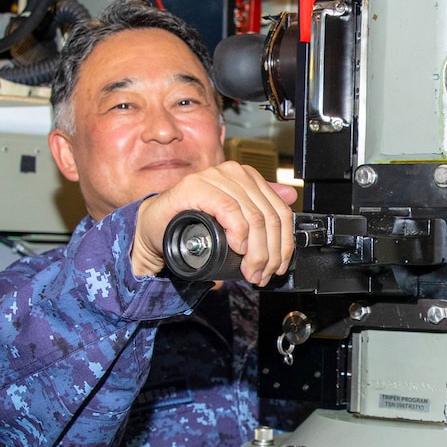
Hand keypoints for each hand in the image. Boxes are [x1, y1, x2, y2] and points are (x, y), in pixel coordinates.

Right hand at [131, 161, 298, 284]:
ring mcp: (214, 178)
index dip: (284, 244)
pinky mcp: (195, 187)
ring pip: (252, 217)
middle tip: (262, 273)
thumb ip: (259, 204)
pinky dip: (237, 233)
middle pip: (268, 217)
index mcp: (246, 176)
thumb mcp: (232, 216)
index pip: (279, 211)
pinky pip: (229, 210)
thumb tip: (290, 197)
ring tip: (250, 271)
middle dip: (270, 253)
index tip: (278, 266)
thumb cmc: (192, 222)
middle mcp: (233, 173)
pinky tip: (236, 248)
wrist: (156, 225)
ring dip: (256, 252)